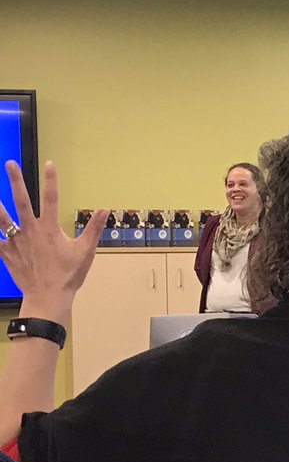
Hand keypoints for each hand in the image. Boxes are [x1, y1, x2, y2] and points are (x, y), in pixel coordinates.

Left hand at [1, 161, 106, 316]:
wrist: (48, 297)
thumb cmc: (69, 275)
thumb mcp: (86, 251)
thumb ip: (94, 228)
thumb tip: (104, 209)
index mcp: (50, 229)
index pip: (51, 199)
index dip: (51, 180)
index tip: (50, 163)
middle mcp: (31, 231)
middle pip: (21, 201)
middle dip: (16, 181)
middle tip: (10, 163)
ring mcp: (16, 241)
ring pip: (2, 218)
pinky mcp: (6, 253)